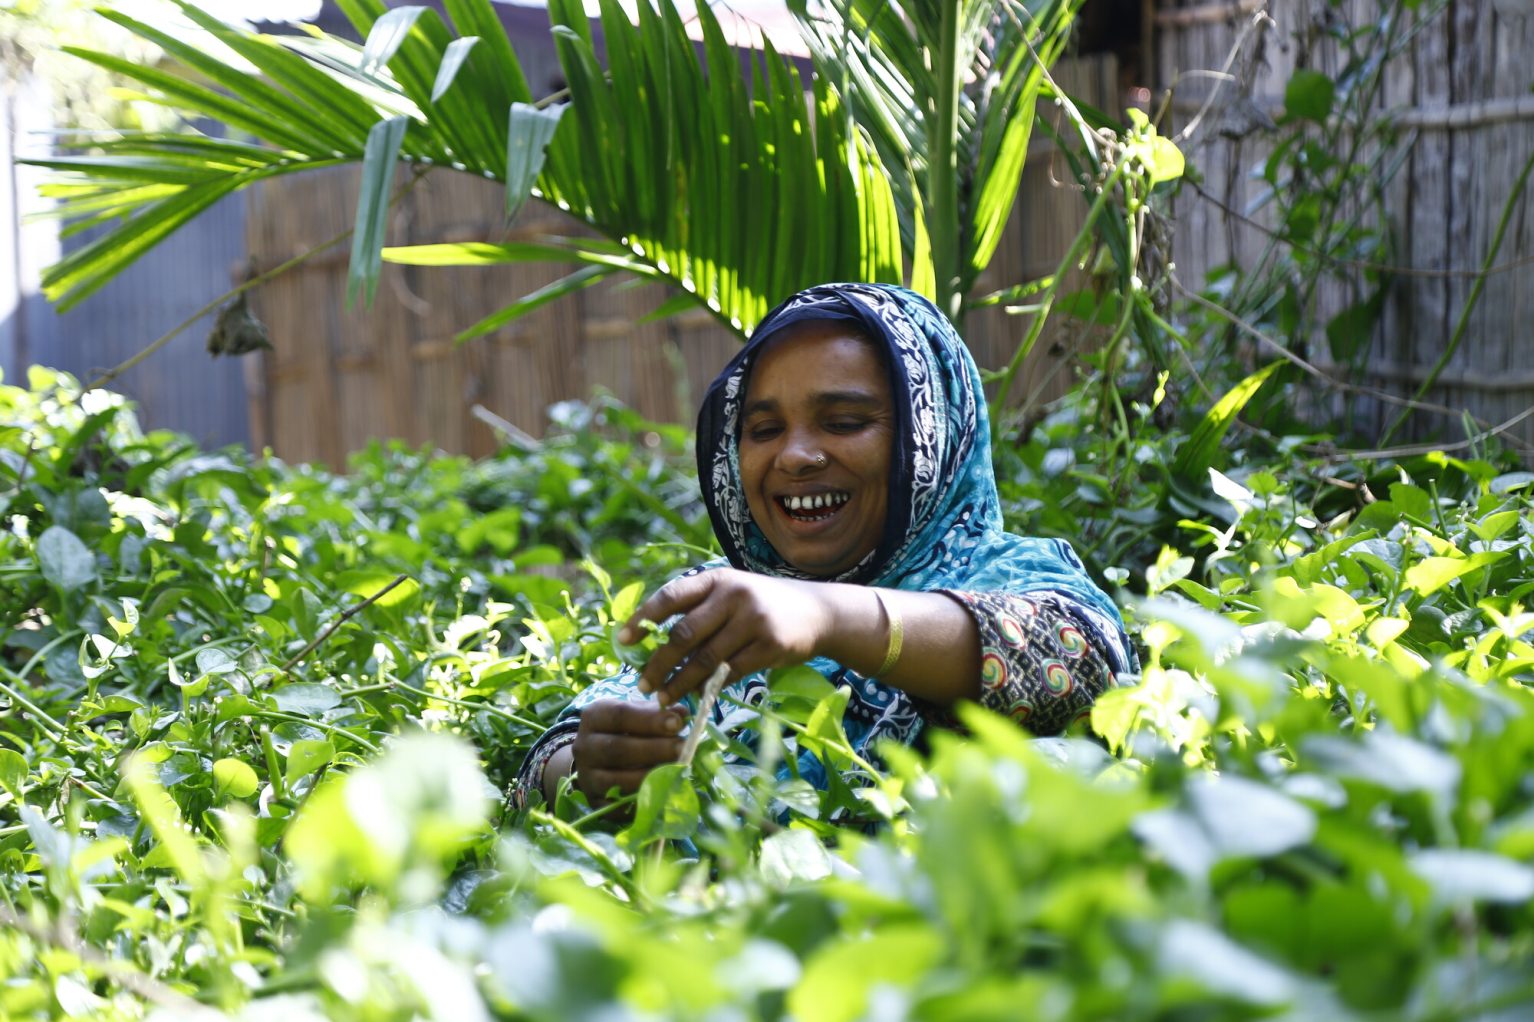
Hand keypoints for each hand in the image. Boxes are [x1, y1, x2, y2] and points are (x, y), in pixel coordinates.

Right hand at [568, 699, 686, 802]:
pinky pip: (619, 806)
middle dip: (655, 749)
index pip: (619, 716)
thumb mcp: (638, 713)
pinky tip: (664, 791)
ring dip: (651, 776)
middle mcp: (584, 747)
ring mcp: (587, 777)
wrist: (599, 759)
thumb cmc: (626, 730)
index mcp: (594, 717)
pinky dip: (643, 800)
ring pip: (617, 781)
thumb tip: (682, 715)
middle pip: (618, 749)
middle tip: (683, 748)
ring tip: (677, 770)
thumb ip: (658, 713)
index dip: (650, 720)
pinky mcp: (595, 802)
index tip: (677, 724)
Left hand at [619, 569, 830, 706]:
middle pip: (684, 634)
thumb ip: (699, 610)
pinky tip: (698, 697)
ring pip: (705, 659)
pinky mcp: (770, 646)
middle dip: (658, 663)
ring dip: (680, 683)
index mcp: (717, 578)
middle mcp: (734, 595)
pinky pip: (731, 673)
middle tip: (642, 684)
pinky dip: (710, 688)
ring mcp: (754, 620)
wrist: (819, 612)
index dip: (643, 619)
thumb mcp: (732, 593)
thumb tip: (652, 642)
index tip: (623, 641)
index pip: (671, 596)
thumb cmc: (763, 605)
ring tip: (663, 698)